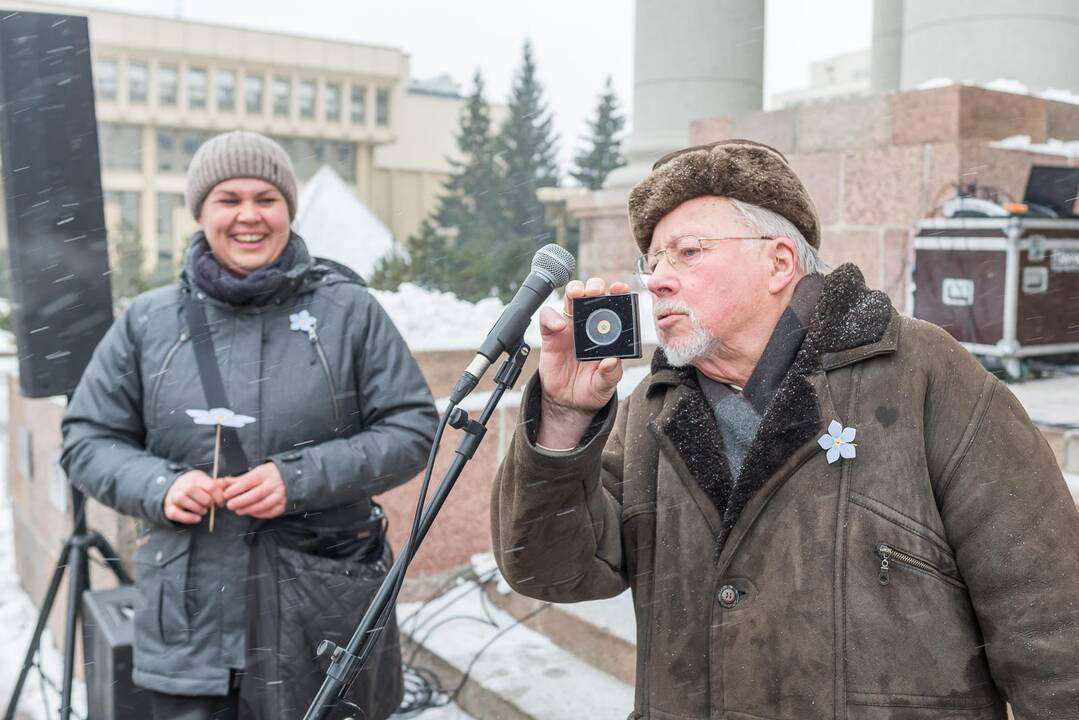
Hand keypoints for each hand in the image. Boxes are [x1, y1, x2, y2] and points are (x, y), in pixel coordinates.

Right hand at [163, 470, 224, 524]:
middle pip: (192, 489)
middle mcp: (182, 485)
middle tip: (211, 506)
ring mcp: (173, 496)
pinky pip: (175, 513)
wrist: (176, 486)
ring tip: (203, 511)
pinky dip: (187, 517)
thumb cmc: (196, 486)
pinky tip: (197, 518)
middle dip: (206, 501)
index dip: (219, 496)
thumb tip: (227, 483)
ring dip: (196, 508)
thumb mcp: (207, 482)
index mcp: (196, 478)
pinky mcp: (169, 508)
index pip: (209, 485)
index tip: (221, 503)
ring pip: (181, 499)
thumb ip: (218, 484)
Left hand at [221, 462, 286, 518]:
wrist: (288, 477)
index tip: (226, 495)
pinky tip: (251, 512)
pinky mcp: (283, 504)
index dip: (235, 489)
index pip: (248, 482)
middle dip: (240, 501)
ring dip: (248, 509)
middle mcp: (273, 484)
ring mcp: (280, 495)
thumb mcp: (254, 473)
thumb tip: (220, 483)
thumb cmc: (267, 476)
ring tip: (238, 510)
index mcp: (264, 474)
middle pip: (256, 494)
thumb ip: (237, 480)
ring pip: (263, 505)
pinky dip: (259, 514)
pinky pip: (270, 512)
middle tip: (230, 505)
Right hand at [536, 277, 628, 447]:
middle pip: (592, 294)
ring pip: (571, 297)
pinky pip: (547, 317)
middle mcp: (590, 324)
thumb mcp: (605, 385)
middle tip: (596, 292)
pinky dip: (551, 317)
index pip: (615, 305)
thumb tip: (611, 361)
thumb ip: (610, 374)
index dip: (618, 292)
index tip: (620, 289)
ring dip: (574, 290)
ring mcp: (569, 327)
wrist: (568, 402)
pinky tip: (558, 326)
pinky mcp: (551, 334)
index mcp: (608, 332)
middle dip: (595, 286)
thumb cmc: (591, 389)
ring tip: (577, 295)